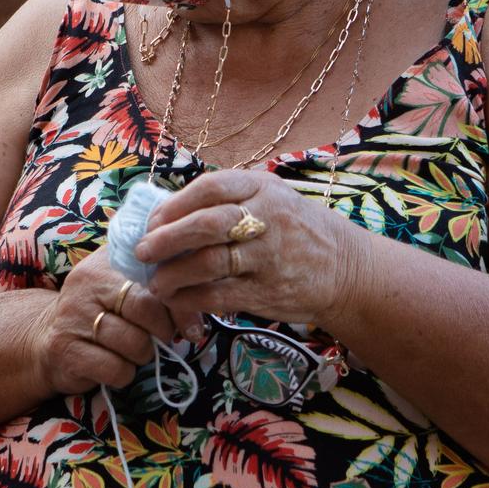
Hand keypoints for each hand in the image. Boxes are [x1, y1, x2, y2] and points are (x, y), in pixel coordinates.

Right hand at [27, 247, 181, 396]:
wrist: (45, 339)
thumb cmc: (98, 311)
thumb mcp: (121, 284)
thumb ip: (156, 280)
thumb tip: (200, 295)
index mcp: (105, 262)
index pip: (154, 277)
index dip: (178, 304)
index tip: (190, 324)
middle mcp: (86, 285)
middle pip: (145, 308)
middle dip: (162, 331)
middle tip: (161, 338)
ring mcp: (73, 317)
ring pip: (134, 343)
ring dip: (142, 355)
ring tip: (132, 350)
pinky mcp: (66, 350)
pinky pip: (116, 369)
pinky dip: (123, 374)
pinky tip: (113, 365)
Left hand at [136, 169, 366, 329]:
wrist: (346, 269)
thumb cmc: (297, 230)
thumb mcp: (272, 198)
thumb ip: (230, 200)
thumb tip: (167, 213)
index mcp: (263, 188)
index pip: (211, 188)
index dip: (175, 205)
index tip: (153, 220)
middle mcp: (267, 218)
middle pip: (207, 224)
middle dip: (167, 238)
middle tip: (142, 251)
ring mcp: (269, 256)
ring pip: (210, 263)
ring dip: (174, 274)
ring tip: (156, 281)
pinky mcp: (267, 291)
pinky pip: (220, 295)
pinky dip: (192, 298)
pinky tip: (177, 299)